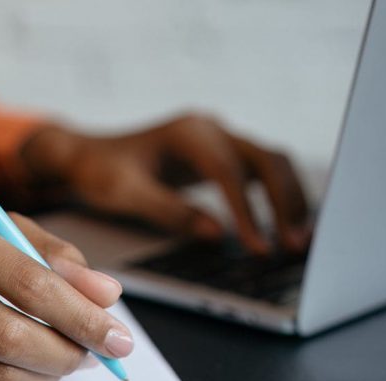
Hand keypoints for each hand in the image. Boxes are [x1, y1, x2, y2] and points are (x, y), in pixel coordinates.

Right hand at [0, 197, 129, 380]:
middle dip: (69, 352)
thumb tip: (106, 295)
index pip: (23, 279)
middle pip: (7, 335)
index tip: (119, 333)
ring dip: (46, 373)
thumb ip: (51, 252)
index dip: (80, 314)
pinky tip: (30, 366)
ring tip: (69, 357)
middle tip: (100, 354)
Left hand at [20, 113, 309, 253]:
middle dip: (285, 202)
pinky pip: (261, 172)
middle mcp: (210, 129)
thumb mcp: (125, 193)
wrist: (86, 156)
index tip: (257, 246)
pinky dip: (278, 197)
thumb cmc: (100, 172)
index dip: (247, 210)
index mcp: (187, 133)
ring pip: (272, 162)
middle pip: (266, 159)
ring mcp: (219, 139)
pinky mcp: (221, 156)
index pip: (228, 171)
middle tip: (295, 245)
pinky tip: (285, 227)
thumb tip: (215, 234)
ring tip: (299, 241)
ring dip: (290, 199)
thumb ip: (169, 211)